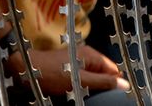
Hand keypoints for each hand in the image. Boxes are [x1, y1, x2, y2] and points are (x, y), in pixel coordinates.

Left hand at [9, 45, 128, 95]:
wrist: (27, 70)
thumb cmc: (51, 73)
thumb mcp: (80, 81)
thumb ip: (103, 82)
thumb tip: (125, 85)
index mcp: (92, 55)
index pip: (115, 71)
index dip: (115, 83)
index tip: (112, 96)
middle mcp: (87, 56)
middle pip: (105, 75)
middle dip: (102, 86)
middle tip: (94, 95)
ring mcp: (78, 62)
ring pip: (94, 79)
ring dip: (91, 88)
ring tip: (83, 94)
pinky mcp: (70, 69)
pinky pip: (83, 79)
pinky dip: (82, 87)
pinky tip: (76, 92)